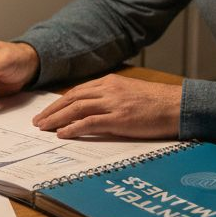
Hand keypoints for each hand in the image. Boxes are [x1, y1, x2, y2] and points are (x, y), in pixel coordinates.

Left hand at [31, 74, 181, 138]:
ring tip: (43, 128)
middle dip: (52, 110)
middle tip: (38, 121)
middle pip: (71, 98)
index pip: (77, 91)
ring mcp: (113, 104)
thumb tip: (93, 111)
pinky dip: (73, 128)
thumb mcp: (130, 94)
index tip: (48, 111)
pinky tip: (62, 134)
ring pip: (76, 109)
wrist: (178, 105)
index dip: (59, 102)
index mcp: (110, 82)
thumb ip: (111, 98)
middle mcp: (108, 90)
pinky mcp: (119, 119)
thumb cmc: (157, 103)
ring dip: (56, 119)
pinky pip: (90, 122)